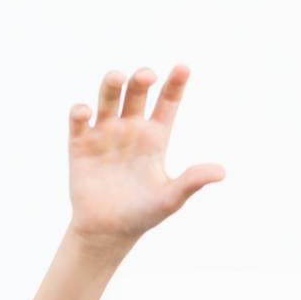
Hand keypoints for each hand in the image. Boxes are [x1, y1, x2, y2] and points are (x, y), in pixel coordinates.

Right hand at [67, 65, 223, 246]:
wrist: (108, 232)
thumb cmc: (142, 214)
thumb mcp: (171, 199)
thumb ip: (192, 182)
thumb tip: (222, 172)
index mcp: (155, 137)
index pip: (167, 103)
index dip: (175, 84)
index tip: (184, 67)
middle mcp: (130, 129)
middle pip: (136, 93)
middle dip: (141, 80)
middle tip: (147, 76)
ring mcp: (105, 134)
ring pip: (109, 98)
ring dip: (112, 85)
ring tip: (118, 77)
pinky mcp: (80, 144)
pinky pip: (79, 120)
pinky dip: (80, 111)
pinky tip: (86, 112)